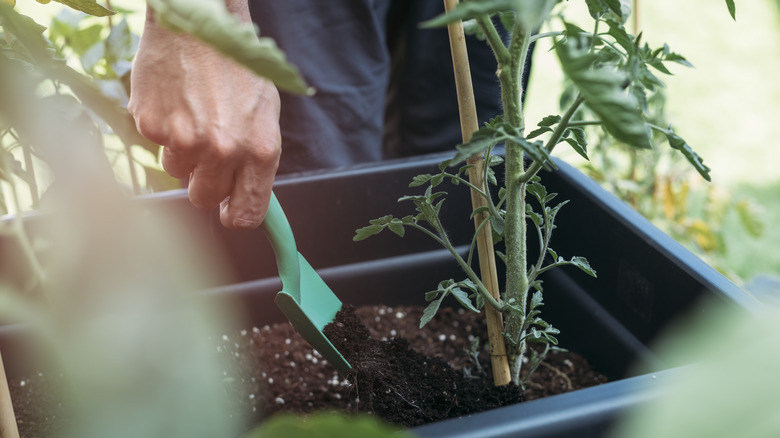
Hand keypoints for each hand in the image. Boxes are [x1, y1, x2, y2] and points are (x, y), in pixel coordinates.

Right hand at [128, 5, 280, 229]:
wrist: (199, 23)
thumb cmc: (236, 66)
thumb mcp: (263, 113)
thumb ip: (256, 159)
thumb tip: (247, 198)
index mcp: (260, 150)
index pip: (248, 212)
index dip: (236, 215)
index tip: (229, 213)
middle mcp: (223, 150)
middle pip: (204, 198)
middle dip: (204, 183)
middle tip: (207, 154)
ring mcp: (184, 139)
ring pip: (176, 170)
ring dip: (182, 151)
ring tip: (193, 112)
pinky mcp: (151, 124)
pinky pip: (155, 144)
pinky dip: (162, 127)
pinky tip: (175, 99)